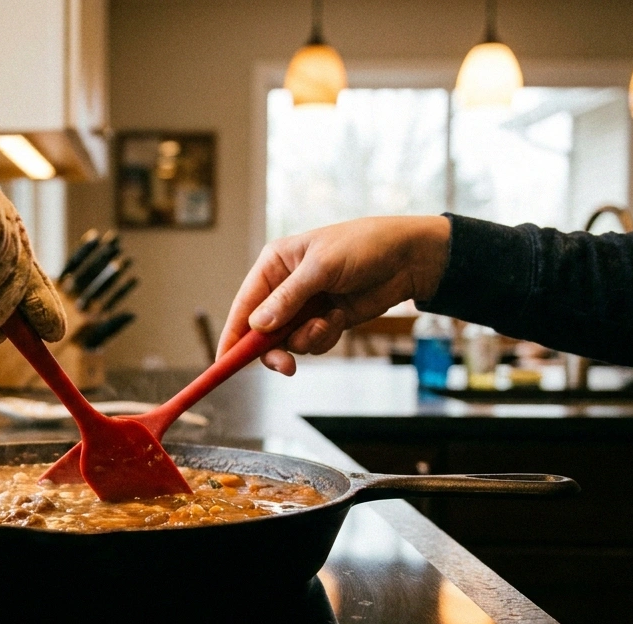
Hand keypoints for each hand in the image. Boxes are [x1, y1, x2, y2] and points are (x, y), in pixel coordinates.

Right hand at [218, 216, 450, 374]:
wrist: (408, 258)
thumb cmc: (363, 247)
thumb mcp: (321, 268)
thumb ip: (288, 299)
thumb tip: (258, 325)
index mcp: (274, 264)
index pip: (244, 305)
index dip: (233, 335)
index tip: (224, 362)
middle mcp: (284, 286)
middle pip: (262, 331)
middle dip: (274, 349)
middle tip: (286, 366)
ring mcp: (305, 305)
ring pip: (289, 341)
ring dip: (308, 340)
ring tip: (329, 322)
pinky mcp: (325, 319)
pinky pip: (313, 342)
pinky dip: (326, 336)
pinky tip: (341, 317)